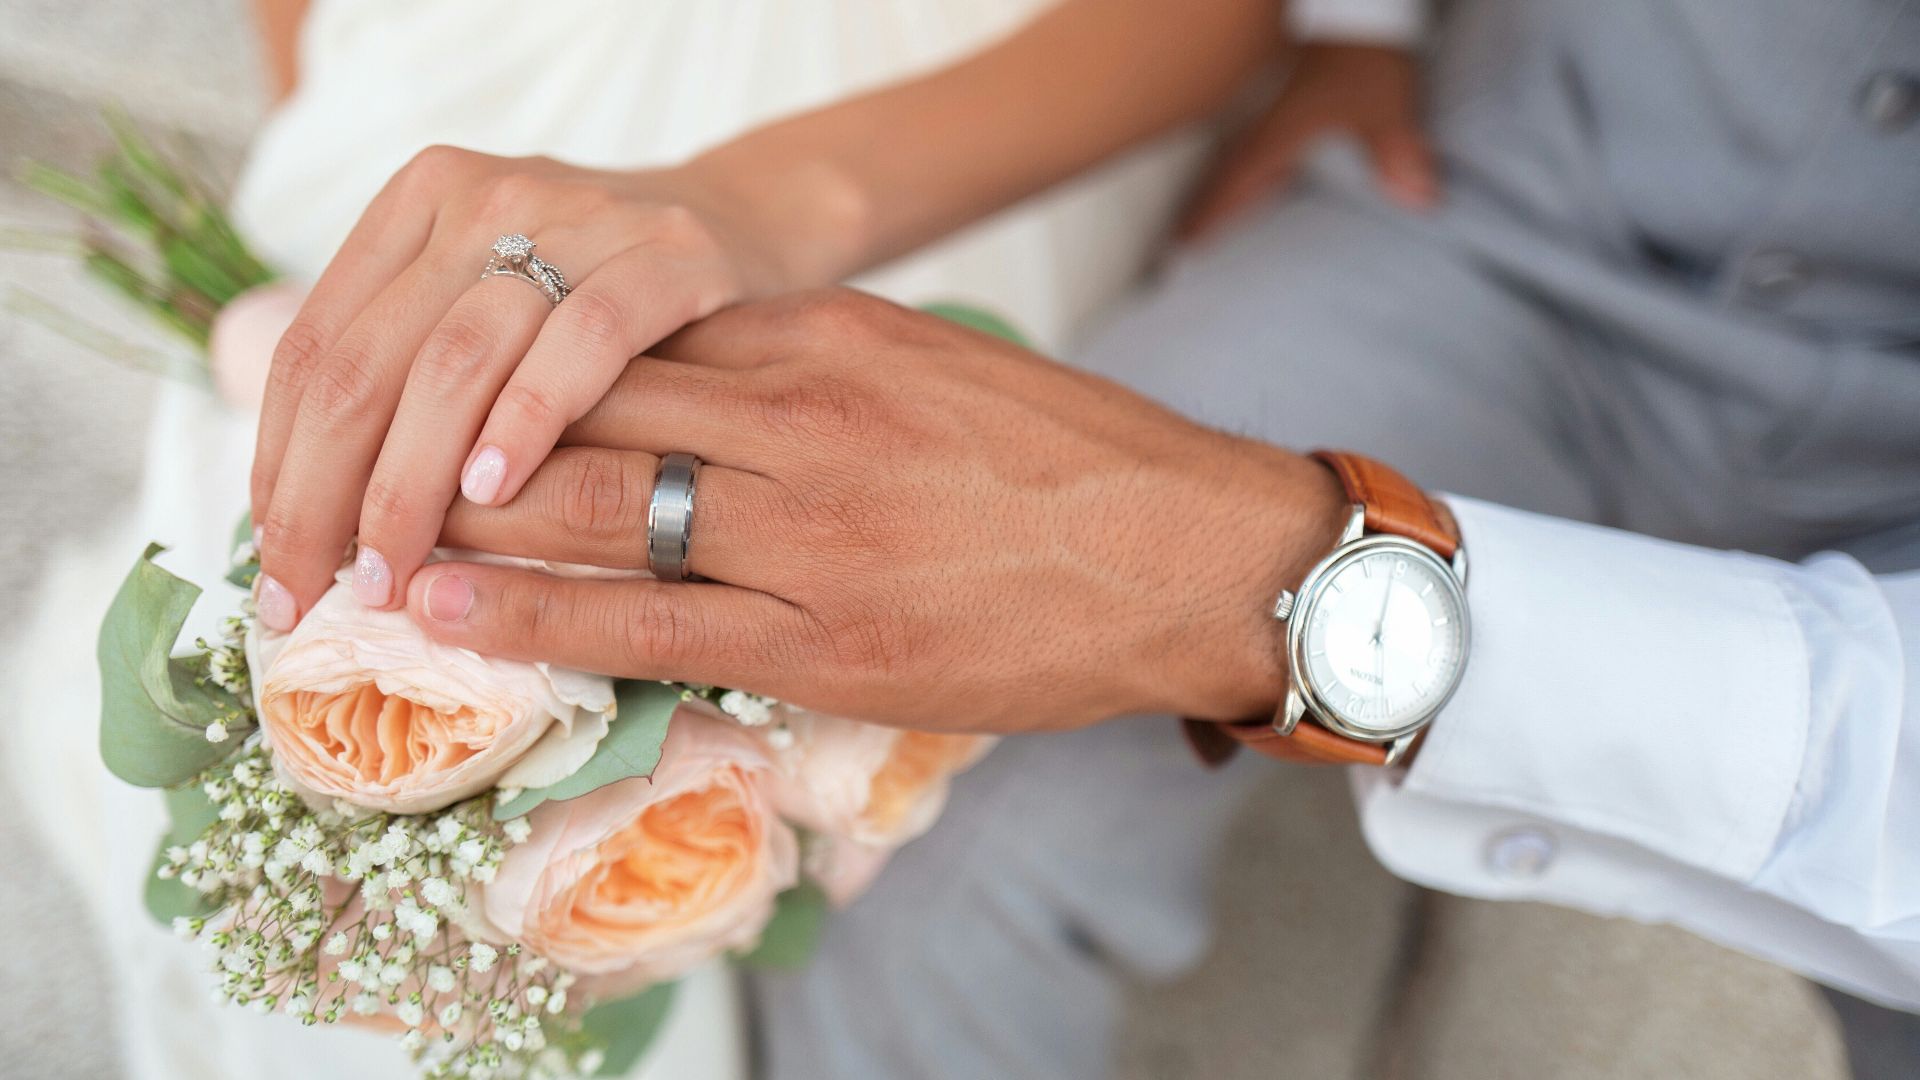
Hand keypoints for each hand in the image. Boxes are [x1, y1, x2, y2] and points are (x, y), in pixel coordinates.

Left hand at [249, 148, 813, 630]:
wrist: (749, 225)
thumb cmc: (601, 301)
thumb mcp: (491, 310)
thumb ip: (410, 377)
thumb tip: (310, 522)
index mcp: (418, 206)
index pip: (314, 350)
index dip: (278, 467)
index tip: (276, 568)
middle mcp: (482, 200)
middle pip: (368, 363)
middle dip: (326, 496)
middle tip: (317, 594)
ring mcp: (576, 218)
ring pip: (455, 360)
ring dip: (409, 483)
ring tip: (390, 573)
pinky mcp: (665, 254)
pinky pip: (582, 342)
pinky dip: (527, 420)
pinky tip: (493, 492)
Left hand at [404, 289, 1347, 733]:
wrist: (1191, 554)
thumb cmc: (1075, 465)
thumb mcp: (938, 369)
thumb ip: (820, 371)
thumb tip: (714, 385)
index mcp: (830, 338)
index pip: (636, 338)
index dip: (524, 366)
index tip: (453, 387)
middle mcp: (802, 416)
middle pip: (588, 407)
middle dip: (466, 434)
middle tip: (367, 455)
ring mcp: (810, 528)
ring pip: (597, 506)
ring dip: (469, 518)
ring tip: (369, 534)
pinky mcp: (826, 634)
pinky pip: (647, 621)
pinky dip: (532, 614)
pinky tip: (449, 610)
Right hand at [1178, 42, 1436, 244]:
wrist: (1361, 9)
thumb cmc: (1361, 53)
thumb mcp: (1382, 103)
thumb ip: (1397, 151)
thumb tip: (1420, 198)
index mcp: (1279, 134)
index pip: (1235, 182)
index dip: (1208, 213)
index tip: (1182, 242)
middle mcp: (1270, 127)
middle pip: (1227, 175)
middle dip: (1205, 206)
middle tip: (1181, 239)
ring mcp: (1279, 115)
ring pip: (1241, 161)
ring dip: (1225, 188)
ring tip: (1207, 216)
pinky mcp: (1296, 105)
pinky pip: (1264, 148)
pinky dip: (1254, 171)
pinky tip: (1263, 182)